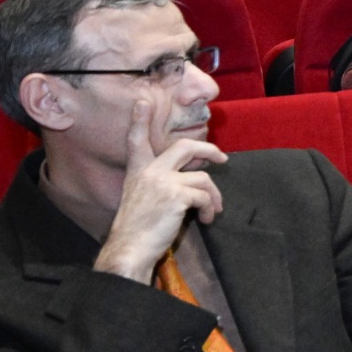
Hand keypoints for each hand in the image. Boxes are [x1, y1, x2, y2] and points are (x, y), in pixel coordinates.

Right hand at [93, 96, 225, 283]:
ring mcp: (162, 181)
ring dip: (214, 195)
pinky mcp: (176, 195)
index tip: (141, 103)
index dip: (139, 122)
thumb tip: (191, 177)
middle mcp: (148, 172)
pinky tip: (206, 219)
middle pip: (184, 147)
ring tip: (212, 210)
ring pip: (203, 178)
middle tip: (222, 157)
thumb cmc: (138, 229)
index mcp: (137, 172)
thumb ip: (160, 184)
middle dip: (207, 149)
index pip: (136, 142)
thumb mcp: (142, 199)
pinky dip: (211, 208)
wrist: (130, 248)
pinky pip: (206, 196)